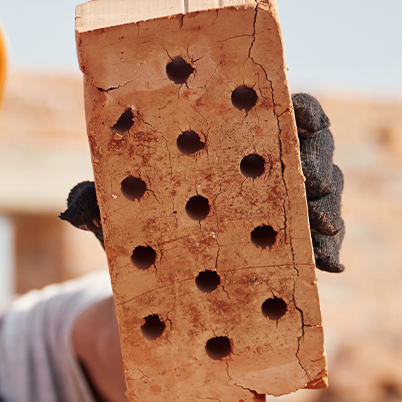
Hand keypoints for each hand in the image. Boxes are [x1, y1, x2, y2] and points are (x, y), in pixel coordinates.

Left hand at [58, 93, 345, 272]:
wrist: (148, 295)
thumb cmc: (135, 229)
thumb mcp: (114, 212)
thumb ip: (96, 201)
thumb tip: (73, 205)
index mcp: (229, 138)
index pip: (276, 106)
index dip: (295, 108)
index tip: (298, 119)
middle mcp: (267, 166)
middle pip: (314, 145)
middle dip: (317, 160)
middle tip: (307, 183)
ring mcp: (288, 208)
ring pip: (326, 192)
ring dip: (328, 207)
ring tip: (320, 230)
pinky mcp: (296, 253)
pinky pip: (324, 245)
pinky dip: (328, 252)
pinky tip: (326, 266)